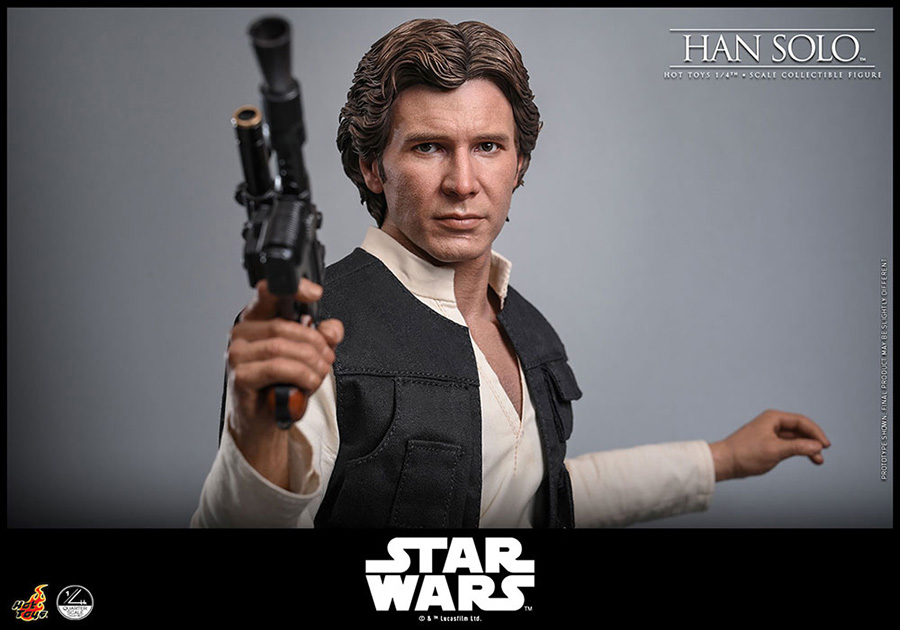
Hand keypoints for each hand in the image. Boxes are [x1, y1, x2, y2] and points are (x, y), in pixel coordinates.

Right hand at [226, 278, 343, 486]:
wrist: (263, 420)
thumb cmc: (281, 384)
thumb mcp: (309, 356)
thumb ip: (323, 338)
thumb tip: (331, 328)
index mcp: (257, 319)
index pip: (269, 292)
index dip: (293, 288)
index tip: (315, 293)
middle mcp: (242, 333)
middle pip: (284, 326)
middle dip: (314, 343)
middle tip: (327, 358)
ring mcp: (237, 355)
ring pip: (281, 346)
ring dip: (310, 361)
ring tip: (320, 373)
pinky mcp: (240, 376)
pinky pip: (276, 367)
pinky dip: (300, 375)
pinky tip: (309, 383)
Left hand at [709, 409, 830, 480]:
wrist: (725, 462)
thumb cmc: (745, 454)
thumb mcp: (775, 450)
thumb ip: (797, 447)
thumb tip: (816, 446)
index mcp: (773, 418)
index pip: (801, 422)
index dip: (816, 433)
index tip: (826, 446)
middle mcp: (772, 423)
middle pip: (800, 429)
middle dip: (813, 441)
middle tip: (822, 454)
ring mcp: (770, 433)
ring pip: (795, 438)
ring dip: (807, 447)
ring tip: (817, 460)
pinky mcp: (768, 443)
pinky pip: (788, 444)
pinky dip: (798, 450)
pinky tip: (805, 457)